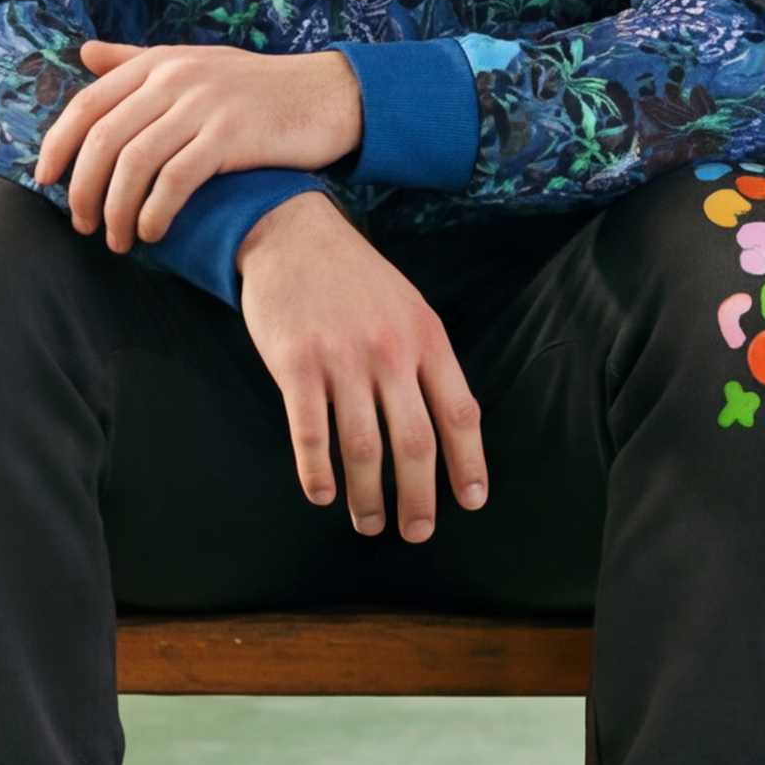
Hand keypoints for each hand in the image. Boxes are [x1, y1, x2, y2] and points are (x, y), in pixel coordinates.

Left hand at [35, 42, 364, 250]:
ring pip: (133, 163)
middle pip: (103, 138)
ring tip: (115, 240)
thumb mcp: (194, 63)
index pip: (87, 103)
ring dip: (115, 210)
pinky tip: (150, 233)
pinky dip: (155, 212)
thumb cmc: (257, 88)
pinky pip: (175, 180)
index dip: (58, 144)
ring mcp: (203, 105)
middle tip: (81, 224)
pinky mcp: (231, 136)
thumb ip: (136, 60)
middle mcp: (175, 79)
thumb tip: (84, 54)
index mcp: (159, 63)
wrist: (327, 95)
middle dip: (82, 188)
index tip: (46, 181)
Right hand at [237, 194, 485, 539]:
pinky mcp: (296, 364)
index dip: (469, 463)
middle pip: (415, 442)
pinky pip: (310, 433)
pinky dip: (318, 472)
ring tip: (368, 522)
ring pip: (363, 447)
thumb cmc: (355, 279)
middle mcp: (390, 351)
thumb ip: (427, 360)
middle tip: (416, 531)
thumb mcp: (408, 307)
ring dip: (368, 496)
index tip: (472, 501)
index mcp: (426, 338)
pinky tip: (323, 494)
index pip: (460, 412)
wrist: (293, 233)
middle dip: (419, 497)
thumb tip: (445, 427)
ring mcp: (342, 358)